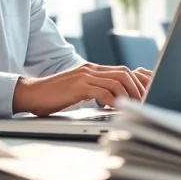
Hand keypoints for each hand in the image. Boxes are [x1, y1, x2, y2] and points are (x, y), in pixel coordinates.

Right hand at [12, 63, 153, 116]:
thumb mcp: (79, 90)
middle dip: (139, 88)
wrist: (31, 93)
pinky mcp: (78, 86)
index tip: (149, 94)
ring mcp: (85, 76)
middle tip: (145, 102)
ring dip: (129, 94)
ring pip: (117, 80)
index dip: (139, 81)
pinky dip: (113, 101)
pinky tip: (116, 110)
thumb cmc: (54, 96)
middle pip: (125, 72)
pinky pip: (102, 91)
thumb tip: (115, 101)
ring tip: (134, 107)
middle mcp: (91, 69)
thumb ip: (95, 90)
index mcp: (93, 70)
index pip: (124, 70)